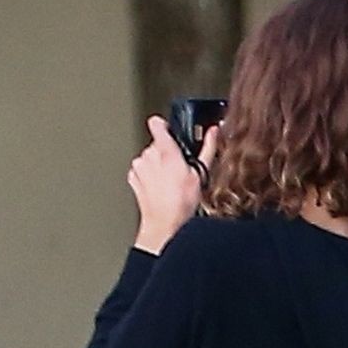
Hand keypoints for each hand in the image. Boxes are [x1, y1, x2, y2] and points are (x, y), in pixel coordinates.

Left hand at [128, 115, 204, 252]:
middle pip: (156, 144)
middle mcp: (148, 157)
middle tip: (178, 166)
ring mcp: (139, 168)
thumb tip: (214, 132)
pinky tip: (160, 186)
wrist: (164, 223)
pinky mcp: (133, 179)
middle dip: (166, 151)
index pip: (157, 124)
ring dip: (157, 164)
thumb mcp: (201, 173)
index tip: (166, 126)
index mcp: (166, 151)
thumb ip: (208, 147)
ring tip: (170, 179)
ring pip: (148, 157)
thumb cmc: (181, 202)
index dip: (162, 124)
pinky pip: (141, 170)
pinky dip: (149, 174)